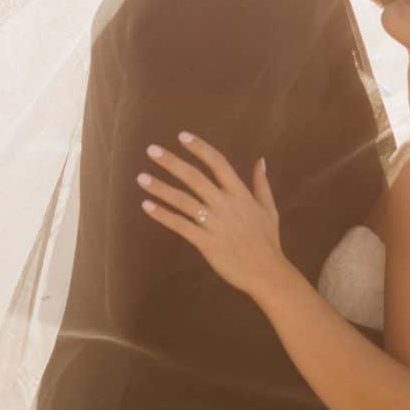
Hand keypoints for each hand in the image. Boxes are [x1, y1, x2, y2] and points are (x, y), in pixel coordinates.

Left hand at [138, 132, 285, 298]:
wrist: (267, 273)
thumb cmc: (267, 241)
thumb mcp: (269, 209)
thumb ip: (261, 183)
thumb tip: (260, 160)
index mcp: (241, 194)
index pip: (218, 164)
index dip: (200, 148)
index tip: (182, 136)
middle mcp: (225, 205)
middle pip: (195, 178)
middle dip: (172, 163)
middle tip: (151, 150)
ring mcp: (214, 224)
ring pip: (183, 201)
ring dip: (160, 188)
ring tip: (141, 177)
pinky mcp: (205, 242)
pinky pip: (180, 225)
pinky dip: (162, 215)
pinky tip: (146, 206)